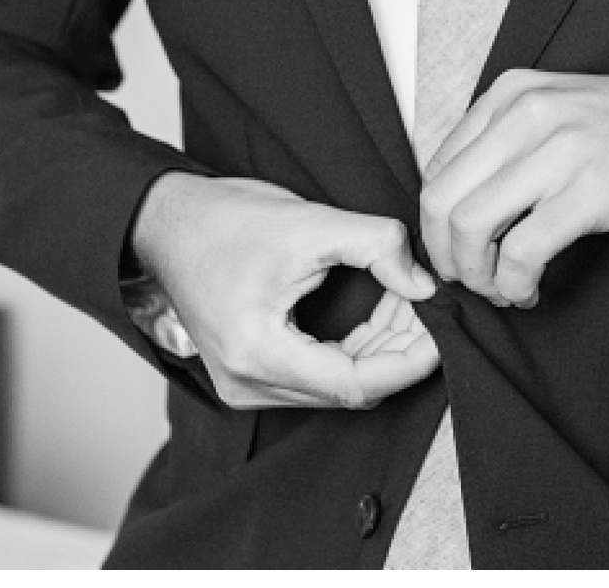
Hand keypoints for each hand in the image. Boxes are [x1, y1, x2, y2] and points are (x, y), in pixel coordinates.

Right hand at [132, 173, 438, 409]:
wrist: (165, 223)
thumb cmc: (225, 220)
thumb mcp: (310, 221)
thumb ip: (377, 246)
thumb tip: (425, 286)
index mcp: (257, 352)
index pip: (356, 384)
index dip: (409, 362)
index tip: (442, 329)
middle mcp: (247, 383)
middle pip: (349, 389)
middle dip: (399, 348)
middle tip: (430, 303)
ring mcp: (244, 385)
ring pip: (336, 386)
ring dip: (379, 348)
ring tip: (407, 300)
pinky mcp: (248, 375)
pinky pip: (316, 377)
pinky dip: (353, 349)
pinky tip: (378, 313)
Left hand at [419, 69, 608, 307]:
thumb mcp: (565, 117)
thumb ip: (511, 144)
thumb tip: (459, 204)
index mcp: (514, 93)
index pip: (438, 167)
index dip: (437, 224)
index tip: (459, 253)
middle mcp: (528, 113)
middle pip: (441, 200)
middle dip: (446, 256)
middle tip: (471, 282)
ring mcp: (560, 149)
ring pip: (470, 226)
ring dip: (477, 275)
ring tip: (503, 290)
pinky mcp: (592, 190)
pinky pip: (520, 251)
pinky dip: (514, 284)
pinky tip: (530, 291)